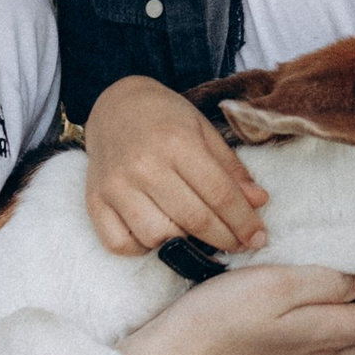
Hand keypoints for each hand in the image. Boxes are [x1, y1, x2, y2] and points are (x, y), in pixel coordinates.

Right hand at [82, 75, 268, 257]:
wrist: (115, 105)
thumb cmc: (165, 119)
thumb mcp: (203, 131)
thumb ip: (231, 169)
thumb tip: (259, 203)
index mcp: (176, 143)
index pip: (219, 194)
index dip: (243, 222)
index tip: (258, 238)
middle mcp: (143, 166)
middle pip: (194, 220)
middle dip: (225, 239)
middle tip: (240, 245)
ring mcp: (115, 186)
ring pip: (157, 238)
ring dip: (184, 245)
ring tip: (198, 237)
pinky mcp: (94, 201)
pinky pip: (120, 244)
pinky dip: (142, 249)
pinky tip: (159, 235)